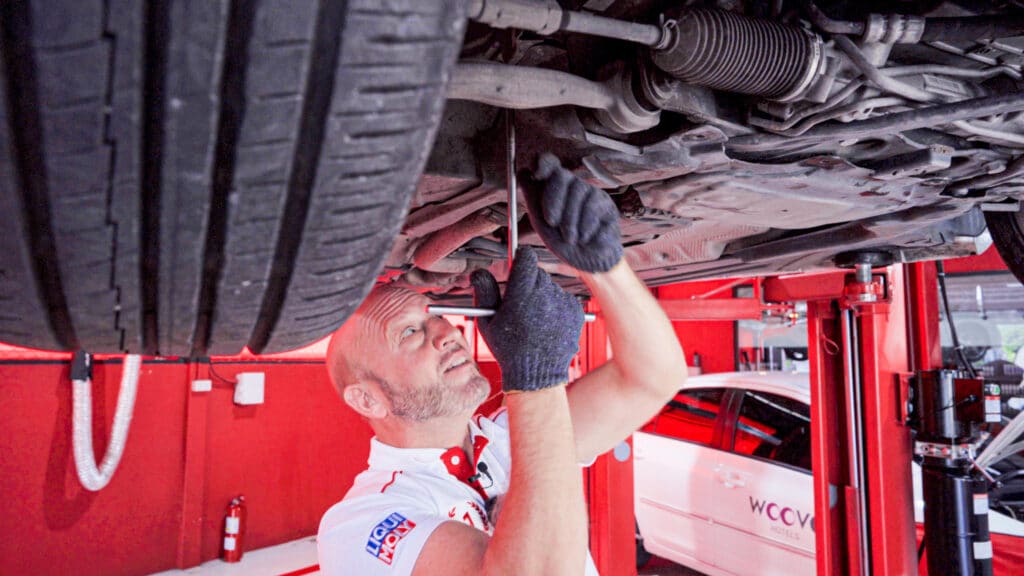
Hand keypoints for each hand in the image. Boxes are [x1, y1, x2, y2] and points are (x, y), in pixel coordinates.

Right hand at [470, 247, 583, 392]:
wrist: (537, 375)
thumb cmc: (510, 350)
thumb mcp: (488, 322)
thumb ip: (484, 292)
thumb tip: (479, 273)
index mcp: (522, 293)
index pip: (526, 257)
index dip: (520, 260)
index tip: (517, 267)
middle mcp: (545, 294)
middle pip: (538, 273)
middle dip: (529, 282)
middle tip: (521, 303)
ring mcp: (563, 303)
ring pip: (552, 286)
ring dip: (543, 295)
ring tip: (534, 319)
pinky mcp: (576, 312)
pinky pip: (565, 299)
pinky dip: (557, 307)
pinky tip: (547, 324)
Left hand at [522, 153, 622, 272]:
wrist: (585, 260)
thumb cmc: (560, 240)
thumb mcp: (540, 220)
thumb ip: (531, 196)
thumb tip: (522, 172)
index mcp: (554, 187)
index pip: (549, 162)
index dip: (542, 163)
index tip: (537, 174)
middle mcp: (572, 185)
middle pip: (561, 175)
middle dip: (553, 200)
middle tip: (551, 222)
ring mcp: (590, 192)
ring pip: (578, 191)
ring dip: (569, 221)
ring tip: (570, 238)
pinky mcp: (605, 203)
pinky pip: (593, 206)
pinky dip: (585, 226)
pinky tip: (585, 238)